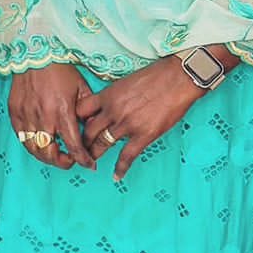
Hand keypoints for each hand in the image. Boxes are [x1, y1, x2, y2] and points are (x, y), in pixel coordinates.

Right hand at [7, 64, 95, 170]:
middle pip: (50, 154)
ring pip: (33, 149)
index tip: (88, 163)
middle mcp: (43, 117)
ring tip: (53, 153)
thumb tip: (93, 129)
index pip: (73, 146)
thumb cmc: (59, 70)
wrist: (35, 54)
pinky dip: (30, 144)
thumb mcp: (82, 89)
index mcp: (62, 112)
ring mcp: (26, 115)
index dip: (83, 160)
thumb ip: (88, 112)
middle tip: (69, 159)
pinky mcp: (14, 111)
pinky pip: (21, 136)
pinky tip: (39, 141)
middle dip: (62, 162)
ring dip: (45, 156)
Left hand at [78, 57, 205, 180]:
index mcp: (107, 95)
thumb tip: (108, 106)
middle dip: (82, 142)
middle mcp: (113, 110)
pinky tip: (116, 176)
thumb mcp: (125, 82)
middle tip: (79, 150)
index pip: (81, 110)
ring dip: (95, 154)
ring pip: (103, 143)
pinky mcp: (144, 135)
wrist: (176, 79)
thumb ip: (114, 96)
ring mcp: (127, 124)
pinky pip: (127, 155)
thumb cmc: (154, 77)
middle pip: (89, 130)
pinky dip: (120, 168)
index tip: (76, 127)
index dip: (76, 120)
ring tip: (91, 162)